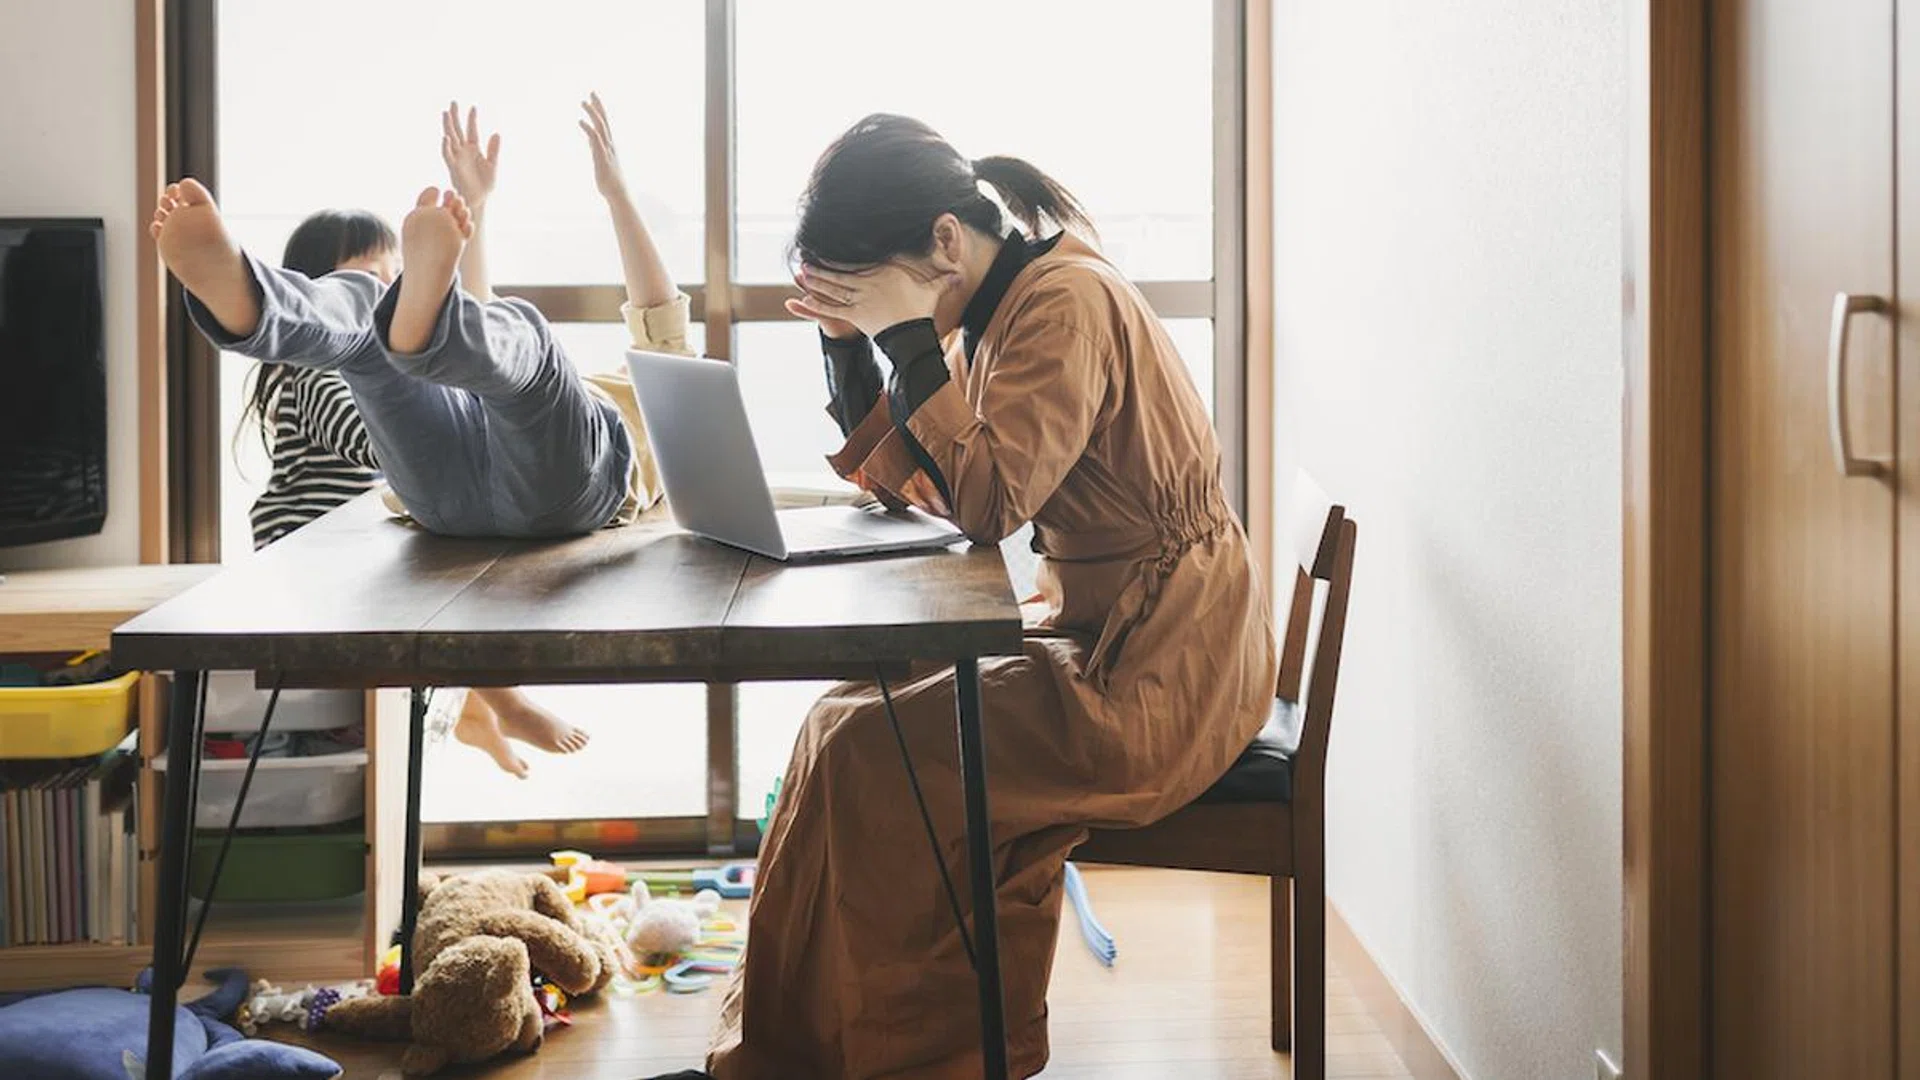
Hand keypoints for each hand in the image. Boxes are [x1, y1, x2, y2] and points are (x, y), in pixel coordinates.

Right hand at [441, 101, 500, 208]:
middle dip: (455, 117)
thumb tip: (497, 133)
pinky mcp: (453, 167)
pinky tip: (446, 137)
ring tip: (445, 113)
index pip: (472, 130)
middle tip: (453, 102)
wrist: (480, 200)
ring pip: (450, 139)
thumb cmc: (486, 185)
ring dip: (447, 126)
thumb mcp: (493, 165)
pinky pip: (448, 155)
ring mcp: (457, 158)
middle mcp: (464, 151)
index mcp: (474, 149)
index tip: (473, 107)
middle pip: (457, 130)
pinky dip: (446, 146)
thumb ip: (494, 150)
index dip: (472, 119)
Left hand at [579, 92, 629, 199]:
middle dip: (598, 106)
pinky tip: (580, 121)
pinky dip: (588, 129)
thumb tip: (590, 140)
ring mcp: (606, 150)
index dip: (600, 108)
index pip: (605, 122)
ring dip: (592, 114)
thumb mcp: (601, 159)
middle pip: (604, 121)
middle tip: (591, 92)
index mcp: (610, 144)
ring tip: (583, 102)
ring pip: (600, 127)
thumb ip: (595, 148)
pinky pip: (595, 140)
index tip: (593, 96)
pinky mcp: (601, 158)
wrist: (617, 193)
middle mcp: (610, 144)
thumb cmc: (610, 179)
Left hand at [791, 262, 959, 339]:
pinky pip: (832, 308)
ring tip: (802, 273)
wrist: (912, 334)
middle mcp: (868, 283)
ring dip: (815, 280)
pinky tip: (803, 298)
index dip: (842, 254)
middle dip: (822, 265)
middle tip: (805, 258)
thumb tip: (960, 274)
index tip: (830, 246)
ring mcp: (860, 299)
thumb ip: (942, 280)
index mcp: (883, 273)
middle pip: (840, 272)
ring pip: (833, 287)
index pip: (859, 260)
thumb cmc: (921, 311)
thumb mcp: (931, 292)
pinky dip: (817, 304)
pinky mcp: (855, 315)